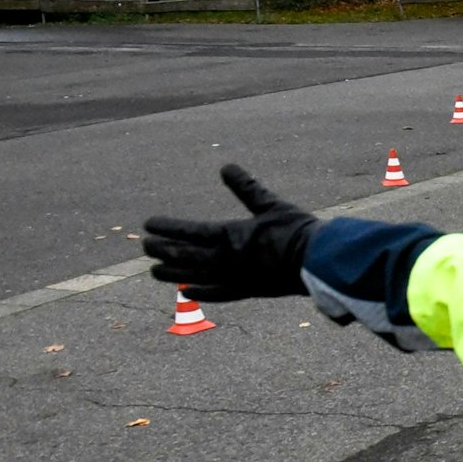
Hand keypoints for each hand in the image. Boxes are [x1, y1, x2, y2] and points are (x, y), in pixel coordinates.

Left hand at [143, 165, 319, 300]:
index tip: (149, 224)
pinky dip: (199, 292)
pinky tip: (186, 292)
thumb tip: (226, 167)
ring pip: (193, 276)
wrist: (317, 263)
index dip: (166, 227)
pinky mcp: (246, 292)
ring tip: (154, 271)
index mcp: (229, 235)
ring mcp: (233, 278)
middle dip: (162, 250)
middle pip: (184, 255)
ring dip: (171, 273)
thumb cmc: (297, 231)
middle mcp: (224, 259)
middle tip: (145, 246)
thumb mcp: (271, 205)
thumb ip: (246, 188)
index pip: (187, 231)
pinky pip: (215, 294)